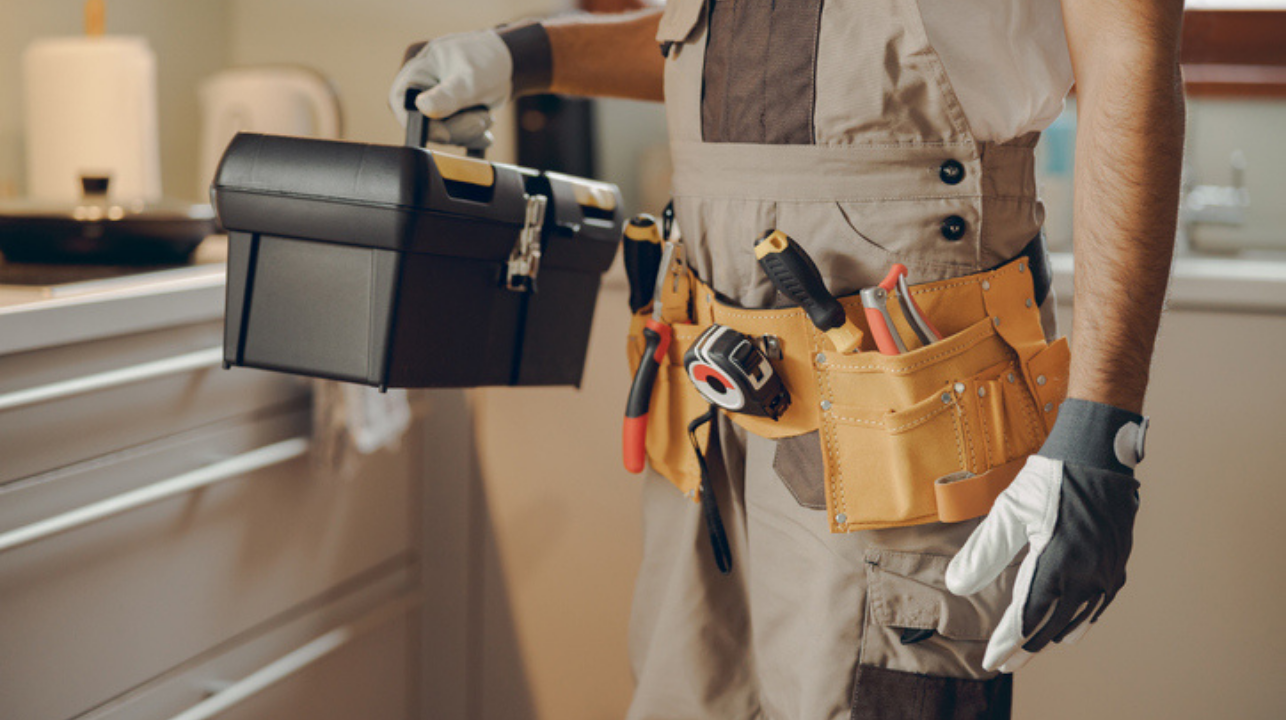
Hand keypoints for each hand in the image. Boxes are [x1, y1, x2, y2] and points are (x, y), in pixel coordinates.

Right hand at [387, 29, 512, 144]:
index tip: (445, 135)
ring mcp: (432, 104)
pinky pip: (454, 136)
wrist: (508, 62)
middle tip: (481, 120)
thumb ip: (449, 95)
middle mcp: (419, 89)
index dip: (420, 125)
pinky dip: (471, 136)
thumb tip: (422, 107)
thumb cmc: (488, 61)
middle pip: (424, 124)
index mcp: (416, 71)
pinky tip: (484, 123)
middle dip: (456, 129)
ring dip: (468, 131)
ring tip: (486, 115)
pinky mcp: (446, 116)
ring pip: (442, 134)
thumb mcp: (471, 78)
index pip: (402, 104)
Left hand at [946, 399, 1145, 672]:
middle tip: (1003, 663)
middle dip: (1024, 648)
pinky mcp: (1117, 565)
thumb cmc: (1048, 479)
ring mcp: (1106, 572)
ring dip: (1050, 636)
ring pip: (1076, 621)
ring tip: (1028, 648)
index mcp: (1057, 565)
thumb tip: (956, 586)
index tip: (990, 663)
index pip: (1026, 619)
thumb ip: (982, 553)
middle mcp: (1086, 575)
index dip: (1006, 644)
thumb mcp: (1008, 512)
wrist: (1097, 454)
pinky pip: (1097, 606)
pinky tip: (1068, 627)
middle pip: (1050, 627)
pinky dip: (1079, 621)